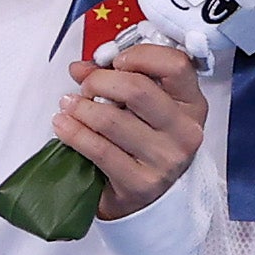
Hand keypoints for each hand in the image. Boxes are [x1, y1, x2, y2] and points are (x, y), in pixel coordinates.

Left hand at [59, 41, 207, 218]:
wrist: (145, 198)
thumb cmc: (143, 144)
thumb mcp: (141, 108)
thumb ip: (117, 80)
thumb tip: (80, 68)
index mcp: (191, 104)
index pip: (174, 65)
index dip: (139, 55)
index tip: (115, 61)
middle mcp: (185, 132)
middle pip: (137, 89)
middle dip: (100, 81)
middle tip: (85, 86)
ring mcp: (165, 159)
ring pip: (112, 119)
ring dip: (81, 107)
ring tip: (69, 105)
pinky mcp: (141, 183)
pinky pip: (99, 150)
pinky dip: (74, 133)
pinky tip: (63, 126)